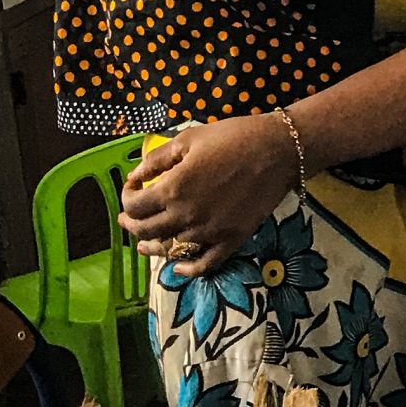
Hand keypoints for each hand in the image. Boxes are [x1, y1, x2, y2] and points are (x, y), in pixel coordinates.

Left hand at [121, 115, 299, 276]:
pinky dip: (189, 269)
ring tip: (147, 239)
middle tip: (128, 217)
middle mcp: (187, 215)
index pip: (134, 206)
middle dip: (131, 224)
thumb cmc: (233, 137)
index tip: (133, 187)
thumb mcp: (188, 139)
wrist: (278, 150)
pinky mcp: (232, 239)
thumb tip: (136, 175)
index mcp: (173, 189)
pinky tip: (178, 266)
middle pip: (147, 231)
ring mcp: (209, 231)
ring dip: (155, 243)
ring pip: (171, 247)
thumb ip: (156, 159)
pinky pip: (206, 263)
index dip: (127, 197)